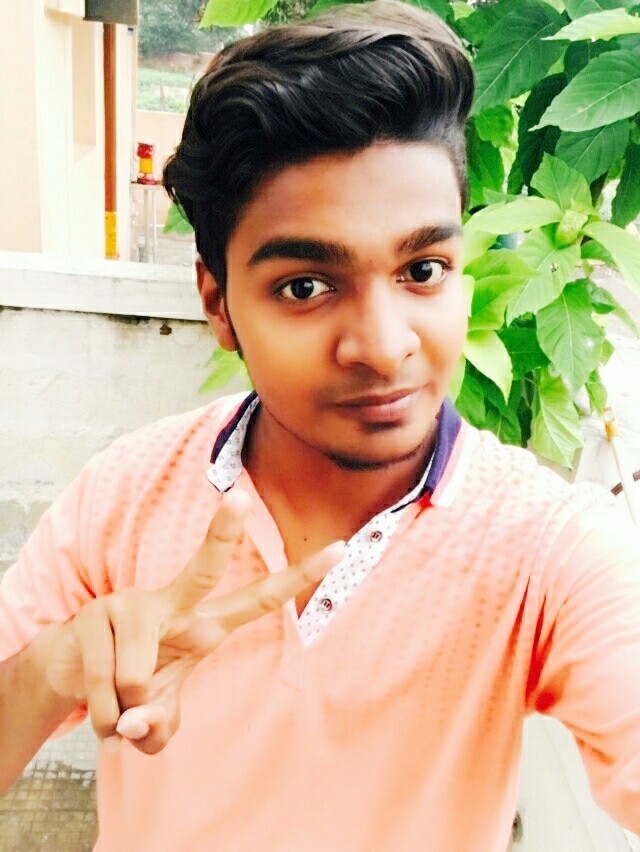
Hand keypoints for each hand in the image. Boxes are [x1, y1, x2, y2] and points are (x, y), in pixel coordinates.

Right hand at [43, 490, 343, 753]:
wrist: (71, 672)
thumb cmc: (131, 688)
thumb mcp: (155, 718)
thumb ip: (158, 728)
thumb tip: (136, 723)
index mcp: (204, 625)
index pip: (260, 599)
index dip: (300, 578)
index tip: (340, 549)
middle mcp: (173, 605)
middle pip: (203, 568)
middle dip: (222, 533)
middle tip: (239, 497)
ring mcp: (131, 605)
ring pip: (138, 676)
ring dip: (126, 714)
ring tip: (120, 711)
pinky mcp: (93, 616)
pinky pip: (107, 689)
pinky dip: (105, 718)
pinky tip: (101, 706)